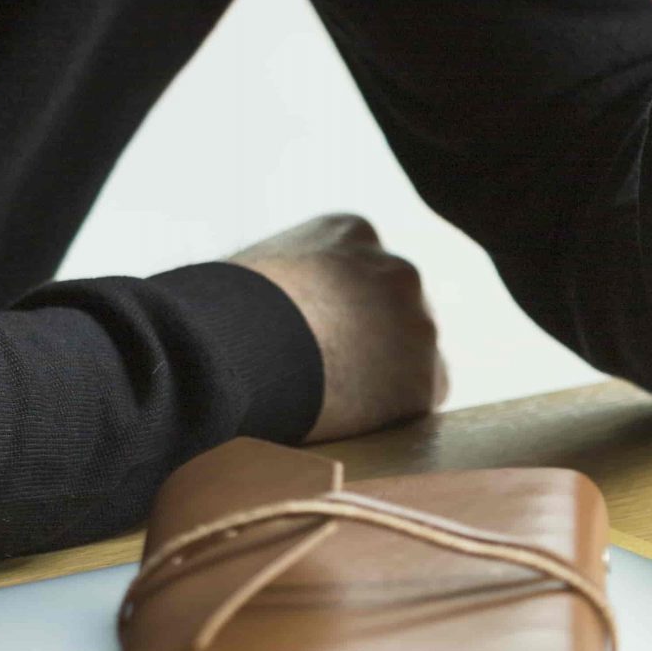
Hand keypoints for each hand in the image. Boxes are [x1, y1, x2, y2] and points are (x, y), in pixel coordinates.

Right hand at [228, 212, 447, 440]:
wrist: (241, 348)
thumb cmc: (229, 308)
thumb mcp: (263, 264)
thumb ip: (296, 274)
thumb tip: (284, 302)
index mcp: (355, 232)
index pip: (366, 272)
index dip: (341, 309)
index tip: (315, 332)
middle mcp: (397, 267)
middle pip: (397, 310)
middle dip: (370, 338)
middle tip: (330, 369)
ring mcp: (417, 322)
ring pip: (412, 356)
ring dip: (383, 377)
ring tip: (332, 398)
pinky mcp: (422, 379)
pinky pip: (415, 402)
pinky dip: (389, 414)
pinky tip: (350, 418)